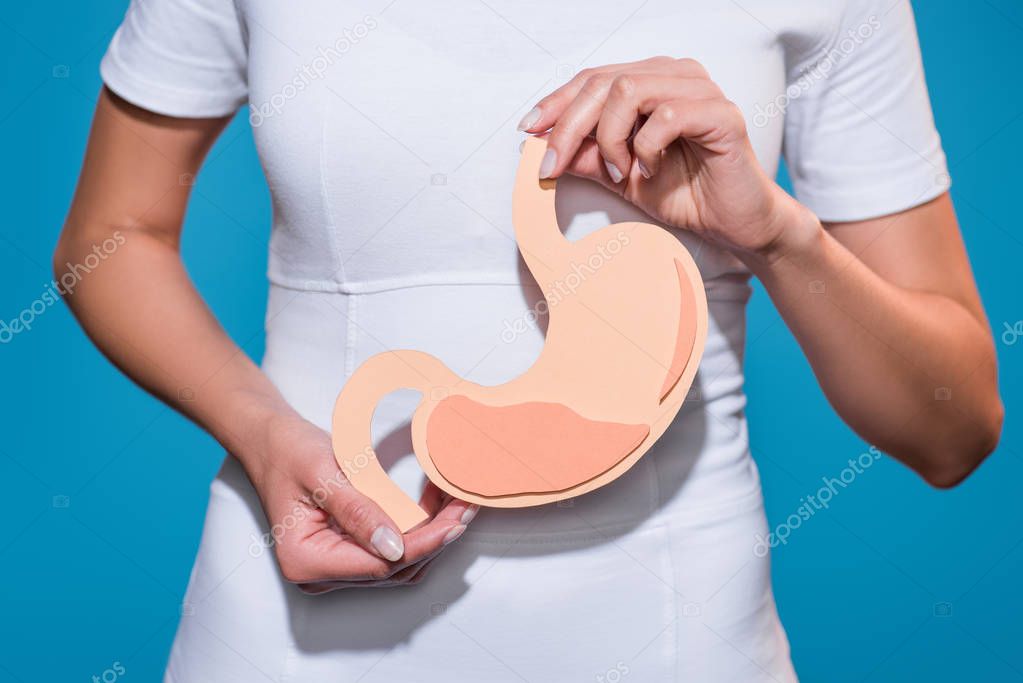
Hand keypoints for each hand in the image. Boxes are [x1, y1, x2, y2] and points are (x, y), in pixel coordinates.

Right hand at [241, 410, 476, 592]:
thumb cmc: (289, 451)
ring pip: (398, 564)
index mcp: (307, 560)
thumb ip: (358, 513)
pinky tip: (437, 505)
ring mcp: (334, 567)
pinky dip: (417, 530)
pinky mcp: (347, 552)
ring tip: (458, 504)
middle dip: (436, 539)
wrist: (272, 440)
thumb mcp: (324, 474)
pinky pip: (391, 550)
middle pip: (394, 569)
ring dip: (432, 536)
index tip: (455, 522)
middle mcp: (320, 573)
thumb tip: (394, 547)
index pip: (379, 565)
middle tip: (467, 507)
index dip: (424, 545)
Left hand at [520, 56, 818, 260]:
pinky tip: (651, 171)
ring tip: (620, 172)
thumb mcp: (619, 177)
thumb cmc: (684, 194)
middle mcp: (676, 75)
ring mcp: (702, 91)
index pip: (593, 78)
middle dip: (570, 127)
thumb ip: (587, 155)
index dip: (556, 103)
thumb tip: (542, 142)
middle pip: (605, 82)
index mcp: (652, 81)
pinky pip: (668, 115)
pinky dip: (646, 148)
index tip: (528, 131)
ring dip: (611, 137)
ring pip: (631, 90)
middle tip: (555, 165)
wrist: (733, 225)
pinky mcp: (722, 114)